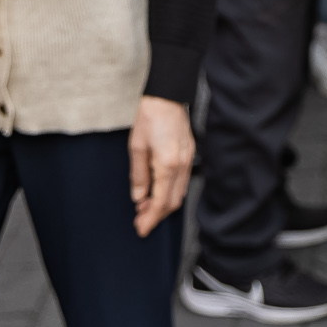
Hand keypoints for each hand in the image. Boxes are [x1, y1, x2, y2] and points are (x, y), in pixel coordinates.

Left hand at [128, 96, 194, 235]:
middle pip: (172, 202)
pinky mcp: (189, 155)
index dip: (150, 219)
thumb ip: (139, 176)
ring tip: (145, 207)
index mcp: (167, 164)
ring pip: (179, 194)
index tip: (140, 228)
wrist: (167, 97)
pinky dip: (170, 193)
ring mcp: (188, 160)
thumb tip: (138, 197)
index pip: (159, 202)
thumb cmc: (150, 118)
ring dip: (163, 205)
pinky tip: (157, 192)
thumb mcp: (136, 148)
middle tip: (140, 221)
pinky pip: (182, 182)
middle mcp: (181, 165)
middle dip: (156, 216)